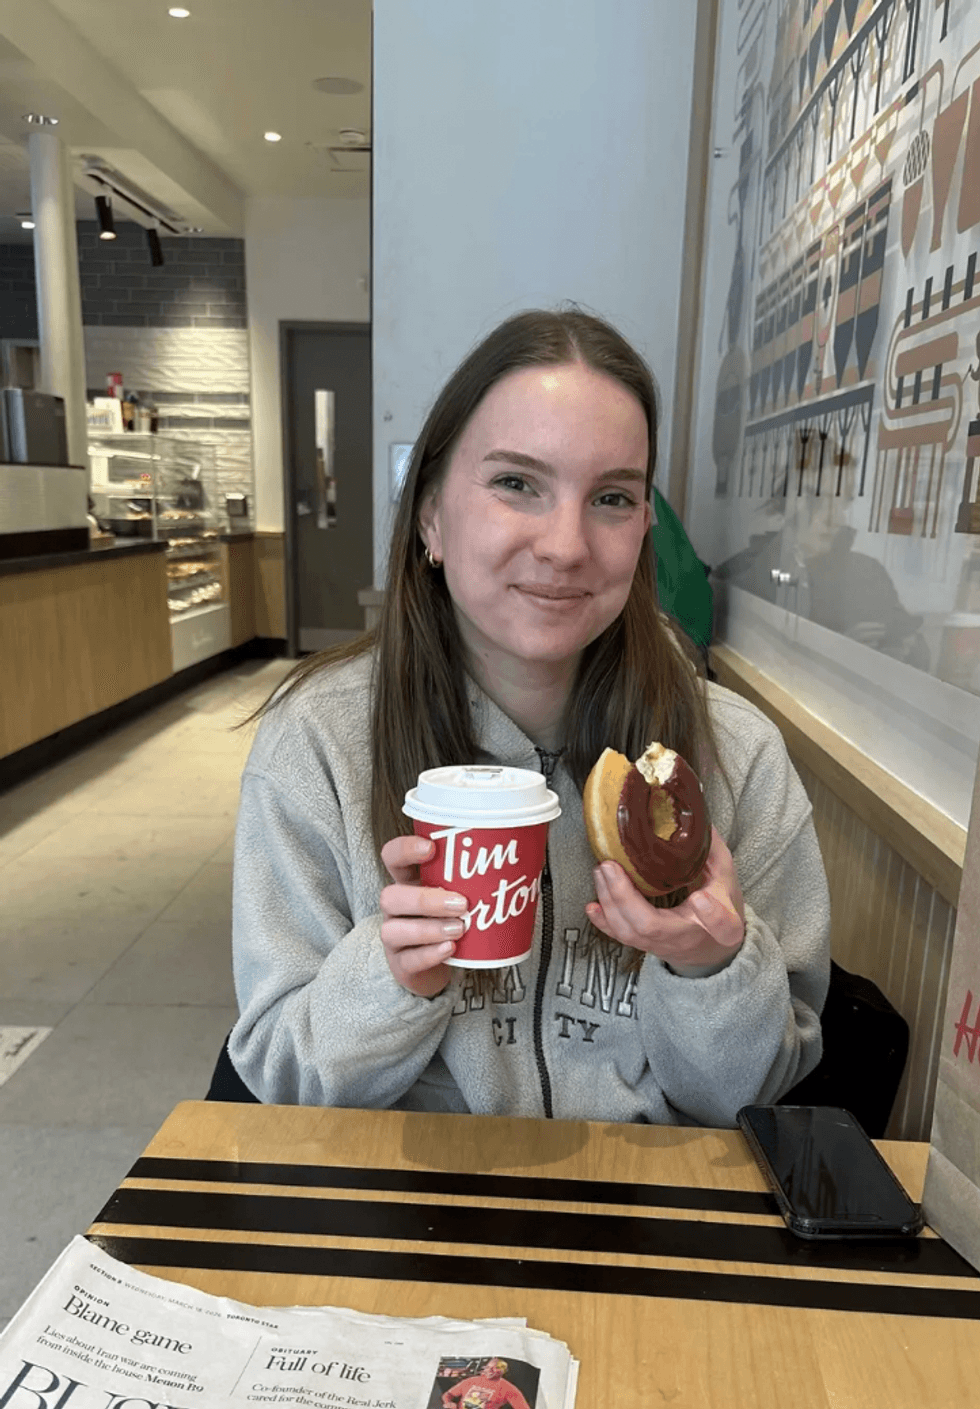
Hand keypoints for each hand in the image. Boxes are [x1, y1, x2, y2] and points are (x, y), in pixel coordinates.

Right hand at [379, 835, 467, 996]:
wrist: (440, 965)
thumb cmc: (452, 921)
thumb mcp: (460, 894)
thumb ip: (478, 879)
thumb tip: (525, 859)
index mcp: (409, 882)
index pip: (393, 857)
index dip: (405, 849)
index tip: (430, 848)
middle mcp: (397, 908)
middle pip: (391, 896)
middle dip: (425, 899)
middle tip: (461, 903)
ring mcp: (395, 937)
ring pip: (394, 930)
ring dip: (429, 928)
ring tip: (460, 929)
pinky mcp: (401, 964)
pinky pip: (408, 960)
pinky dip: (430, 954)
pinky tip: (449, 949)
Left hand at [586, 826, 745, 973]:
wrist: (710, 946)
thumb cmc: (719, 907)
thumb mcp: (725, 876)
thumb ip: (711, 850)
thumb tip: (695, 816)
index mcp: (722, 923)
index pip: (723, 926)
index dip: (713, 916)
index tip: (700, 899)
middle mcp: (688, 937)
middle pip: (653, 927)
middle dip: (625, 898)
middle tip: (611, 867)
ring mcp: (663, 943)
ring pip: (631, 932)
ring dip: (610, 901)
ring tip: (600, 872)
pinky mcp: (646, 944)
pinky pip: (622, 937)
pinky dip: (604, 921)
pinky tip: (592, 906)